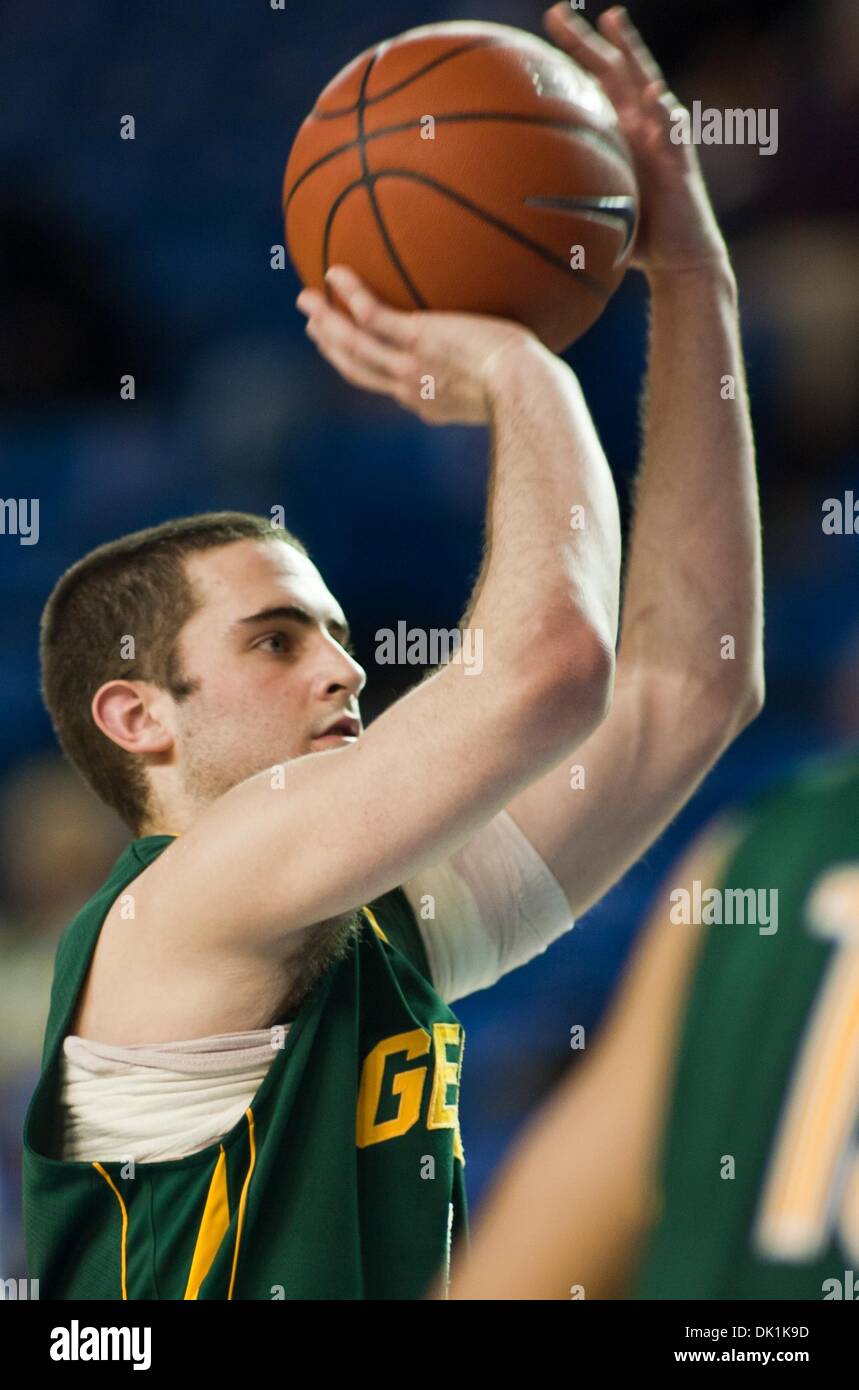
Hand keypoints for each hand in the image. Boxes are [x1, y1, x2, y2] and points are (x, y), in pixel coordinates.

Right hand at [295, 265, 534, 424]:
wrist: (524, 389)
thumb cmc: (529, 386)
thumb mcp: (510, 381)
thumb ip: (497, 367)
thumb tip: (516, 347)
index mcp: (426, 402)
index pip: (385, 384)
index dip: (362, 366)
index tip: (350, 351)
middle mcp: (409, 389)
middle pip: (357, 368)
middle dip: (331, 347)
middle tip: (312, 326)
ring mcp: (409, 366)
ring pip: (353, 345)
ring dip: (326, 321)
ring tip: (305, 299)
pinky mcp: (416, 340)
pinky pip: (371, 314)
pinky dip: (350, 294)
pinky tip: (334, 271)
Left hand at [543, 4, 728, 277]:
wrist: (678, 259)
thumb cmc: (638, 236)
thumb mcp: (597, 210)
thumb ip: (569, 197)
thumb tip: (519, 209)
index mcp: (622, 131)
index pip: (595, 84)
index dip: (573, 54)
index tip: (545, 26)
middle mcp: (642, 125)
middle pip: (614, 70)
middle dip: (588, 40)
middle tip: (557, 13)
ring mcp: (663, 138)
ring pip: (646, 85)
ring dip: (631, 52)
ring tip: (615, 24)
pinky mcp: (681, 161)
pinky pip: (672, 133)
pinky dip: (663, 114)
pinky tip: (654, 96)